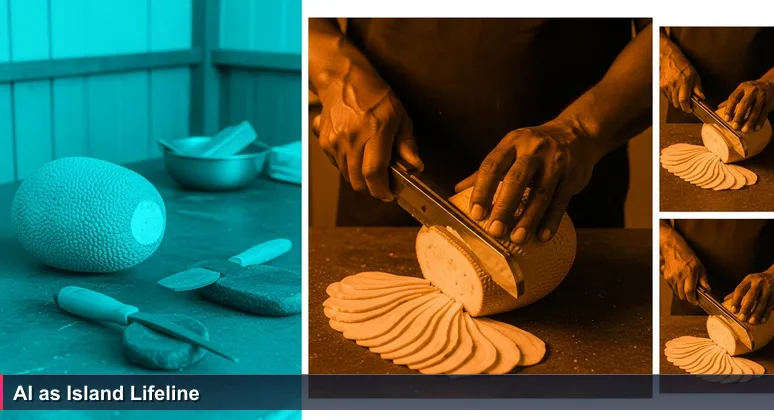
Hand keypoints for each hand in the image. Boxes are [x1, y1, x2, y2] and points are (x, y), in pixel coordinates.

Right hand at [312, 77, 422, 200]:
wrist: (343, 80)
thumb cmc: (375, 96)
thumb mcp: (400, 116)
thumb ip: (407, 144)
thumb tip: (415, 166)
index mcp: (373, 131)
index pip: (373, 173)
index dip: (382, 190)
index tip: (390, 194)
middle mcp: (350, 139)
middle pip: (358, 181)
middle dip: (372, 188)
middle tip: (383, 181)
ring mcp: (334, 142)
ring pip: (347, 176)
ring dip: (360, 177)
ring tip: (370, 161)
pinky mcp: (324, 143)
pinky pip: (337, 165)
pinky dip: (348, 166)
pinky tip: (357, 151)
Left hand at [454, 118, 597, 244]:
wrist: (577, 133)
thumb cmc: (535, 146)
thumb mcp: (511, 149)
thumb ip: (487, 171)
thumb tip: (457, 190)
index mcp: (512, 143)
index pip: (492, 166)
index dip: (482, 190)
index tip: (475, 213)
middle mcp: (533, 150)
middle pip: (516, 180)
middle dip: (504, 207)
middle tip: (494, 231)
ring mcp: (556, 162)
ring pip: (540, 194)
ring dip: (528, 219)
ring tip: (517, 238)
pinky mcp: (573, 176)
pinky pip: (561, 201)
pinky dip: (551, 220)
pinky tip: (542, 236)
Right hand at [659, 39, 703, 112]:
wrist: (669, 58)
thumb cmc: (683, 65)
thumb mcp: (695, 75)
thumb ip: (697, 87)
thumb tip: (701, 97)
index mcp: (684, 82)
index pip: (683, 100)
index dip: (687, 108)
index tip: (690, 109)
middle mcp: (674, 85)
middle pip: (676, 104)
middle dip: (682, 106)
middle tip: (688, 103)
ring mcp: (666, 86)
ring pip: (671, 101)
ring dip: (677, 101)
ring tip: (681, 95)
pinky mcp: (661, 86)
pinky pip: (667, 97)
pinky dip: (672, 97)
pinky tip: (675, 91)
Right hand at [660, 224, 708, 305]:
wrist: (674, 249)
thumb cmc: (688, 256)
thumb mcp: (700, 267)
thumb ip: (703, 279)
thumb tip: (707, 289)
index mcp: (689, 274)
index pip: (689, 292)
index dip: (693, 300)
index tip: (695, 302)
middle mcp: (679, 277)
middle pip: (682, 295)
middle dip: (688, 298)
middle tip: (692, 295)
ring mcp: (671, 278)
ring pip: (676, 292)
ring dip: (682, 293)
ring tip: (686, 286)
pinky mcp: (666, 277)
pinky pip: (672, 287)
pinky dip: (676, 288)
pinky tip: (680, 282)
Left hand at [718, 79, 773, 132]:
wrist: (770, 84)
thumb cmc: (751, 90)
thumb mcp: (741, 91)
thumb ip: (731, 100)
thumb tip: (718, 108)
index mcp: (742, 88)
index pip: (734, 98)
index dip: (729, 109)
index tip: (726, 119)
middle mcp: (752, 91)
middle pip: (745, 104)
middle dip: (739, 116)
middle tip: (735, 127)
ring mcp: (762, 96)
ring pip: (755, 109)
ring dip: (750, 121)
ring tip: (745, 130)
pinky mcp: (769, 102)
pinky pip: (764, 112)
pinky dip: (760, 121)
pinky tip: (756, 128)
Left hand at [725, 272, 773, 323]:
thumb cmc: (757, 281)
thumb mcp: (747, 282)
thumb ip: (738, 291)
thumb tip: (724, 300)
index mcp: (749, 279)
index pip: (740, 290)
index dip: (736, 300)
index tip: (733, 311)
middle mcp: (758, 283)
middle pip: (751, 296)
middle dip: (746, 307)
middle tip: (741, 318)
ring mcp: (768, 288)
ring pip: (762, 302)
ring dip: (757, 313)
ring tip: (751, 322)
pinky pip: (771, 305)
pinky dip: (766, 314)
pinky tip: (762, 321)